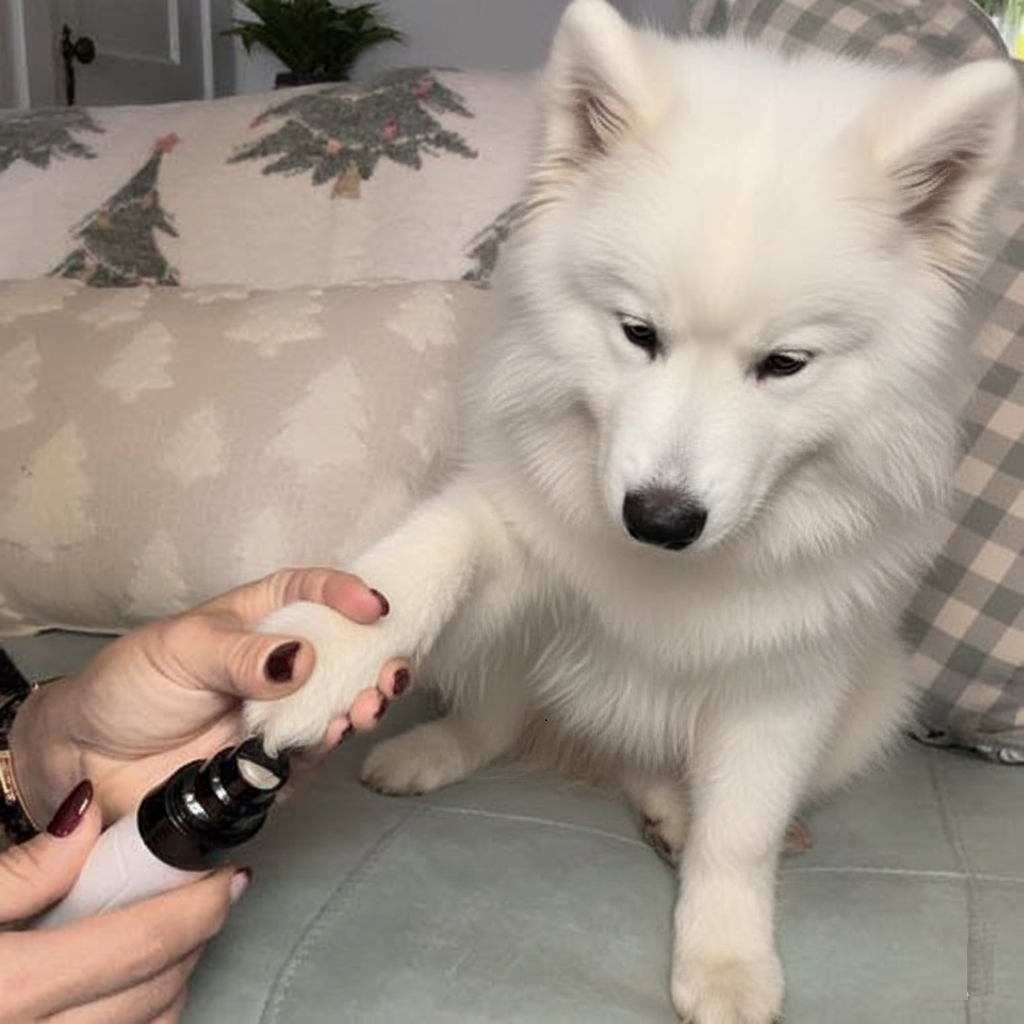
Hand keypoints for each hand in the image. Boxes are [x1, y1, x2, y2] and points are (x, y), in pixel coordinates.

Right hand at [0, 781, 246, 1023]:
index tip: (225, 878)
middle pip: (152, 996)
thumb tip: (86, 818)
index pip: (139, 947)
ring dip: (167, 988)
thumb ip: (17, 871)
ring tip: (164, 941)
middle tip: (199, 900)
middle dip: (192, 942)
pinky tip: (120, 993)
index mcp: (3, 993)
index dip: (199, 907)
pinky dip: (132, 1023)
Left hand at [10, 569, 412, 824]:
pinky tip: (329, 738)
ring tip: (363, 710)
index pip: (312, 593)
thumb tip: (302, 660)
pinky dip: (326, 749)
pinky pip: (310, 757)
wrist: (87, 759)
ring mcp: (281, 716)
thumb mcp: (181, 649)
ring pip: (338, 708)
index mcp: (261, 621)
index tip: (375, 605)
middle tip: (389, 675)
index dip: (346, 594)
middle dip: (377, 663)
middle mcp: (281, 667)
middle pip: (344, 656)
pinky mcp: (272, 765)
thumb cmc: (131, 683)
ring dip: (360, 707)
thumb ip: (240, 656)